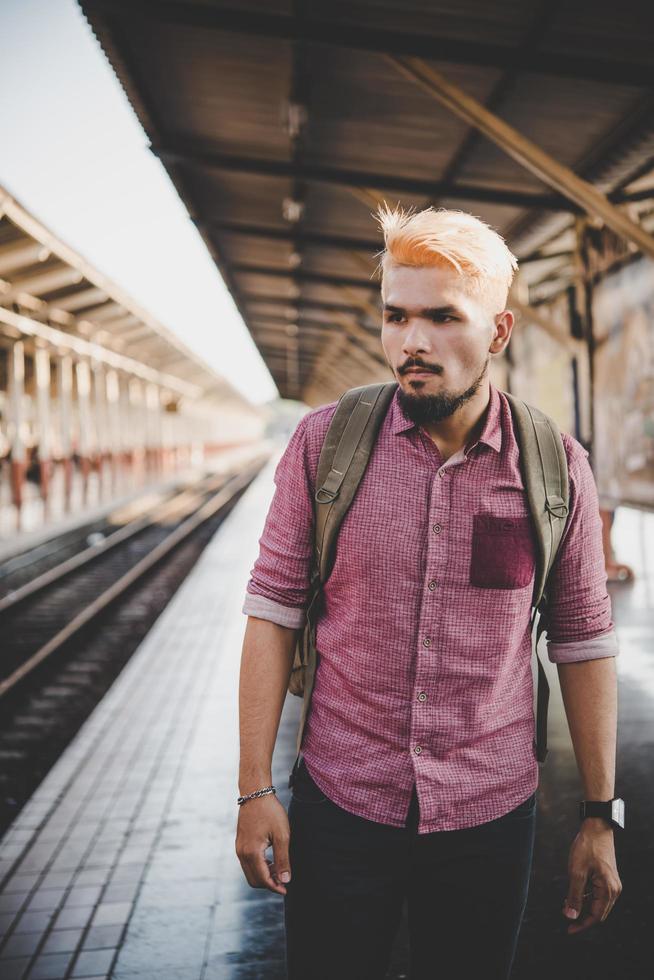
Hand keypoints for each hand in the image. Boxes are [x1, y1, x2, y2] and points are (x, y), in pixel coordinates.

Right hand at [235, 794, 291, 895]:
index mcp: (252, 852)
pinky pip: (247, 863)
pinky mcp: (240, 843)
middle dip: (269, 883)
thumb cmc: (270, 812)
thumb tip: (285, 880)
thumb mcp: (282, 835)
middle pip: (254, 880)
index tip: (286, 889)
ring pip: (250, 872)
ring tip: (280, 870)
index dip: (275, 887)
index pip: (263, 879)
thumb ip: (283, 859)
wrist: (255, 793)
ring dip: (264, 875)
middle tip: (284, 880)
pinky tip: (271, 861)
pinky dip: (259, 867)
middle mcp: (242, 853)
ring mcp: (239, 848)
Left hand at [563, 819, 621, 933]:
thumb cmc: (587, 847)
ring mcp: (612, 884)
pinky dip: (586, 896)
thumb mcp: (576, 872)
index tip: (568, 930)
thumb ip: (574, 895)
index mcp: (608, 890)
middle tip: (565, 912)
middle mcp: (614, 890)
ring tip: (567, 902)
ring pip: (597, 903)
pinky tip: (574, 893)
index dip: (581, 925)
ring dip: (583, 905)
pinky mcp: (607, 878)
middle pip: (598, 912)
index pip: (595, 916)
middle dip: (581, 915)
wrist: (597, 827)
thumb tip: (570, 915)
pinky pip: (597, 894)